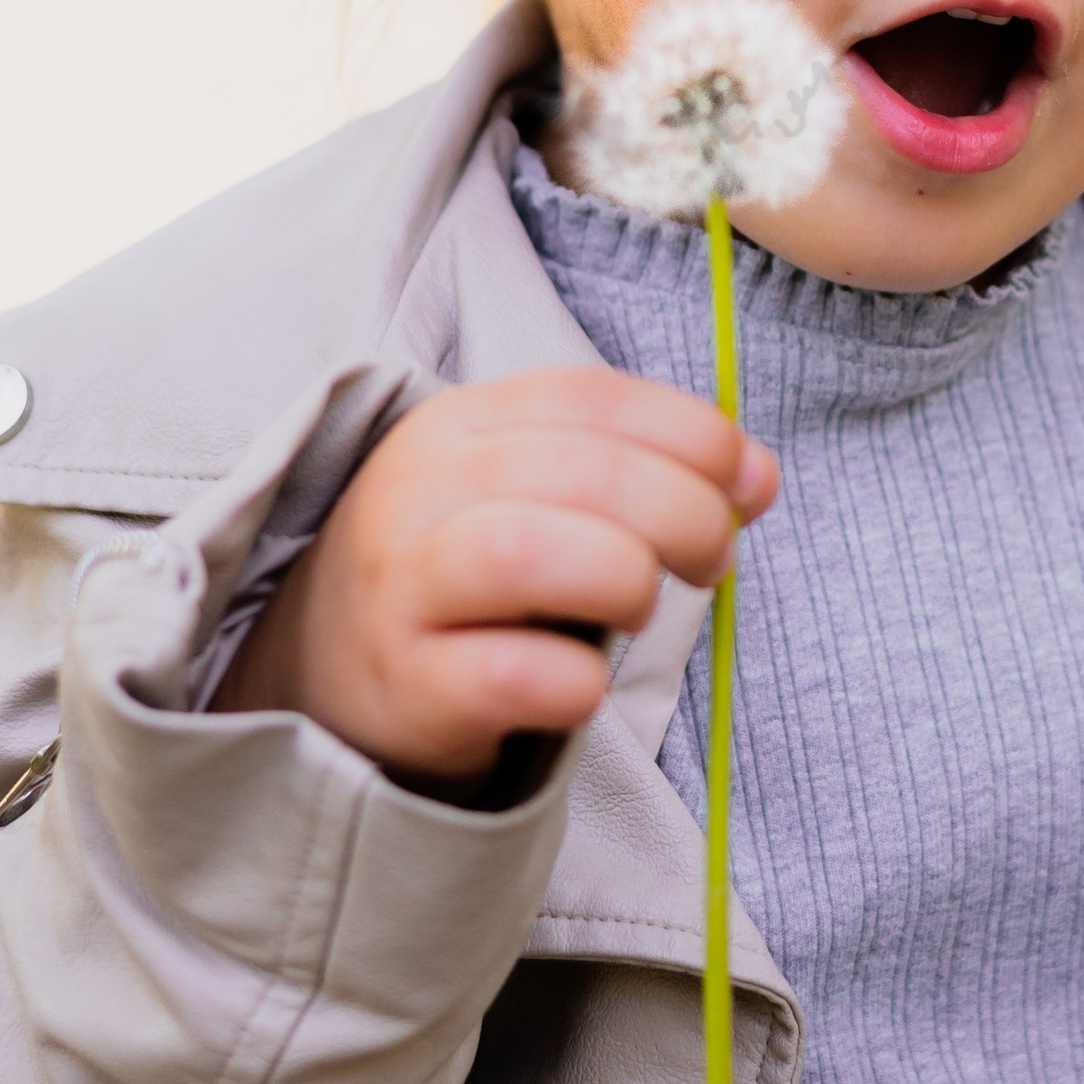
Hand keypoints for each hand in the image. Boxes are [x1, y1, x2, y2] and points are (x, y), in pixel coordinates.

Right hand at [223, 368, 776, 798]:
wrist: (326, 674)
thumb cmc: (464, 576)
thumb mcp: (533, 493)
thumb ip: (641, 470)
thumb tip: (758, 476)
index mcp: (460, 423)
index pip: (592, 395)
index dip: (695, 433)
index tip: (749, 485)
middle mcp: (419, 491)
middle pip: (580, 471)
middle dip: (684, 512)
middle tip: (711, 561)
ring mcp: (401, 588)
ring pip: (530, 552)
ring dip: (625, 580)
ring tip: (640, 608)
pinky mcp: (405, 687)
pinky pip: (509, 675)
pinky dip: (576, 681)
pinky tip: (585, 684)